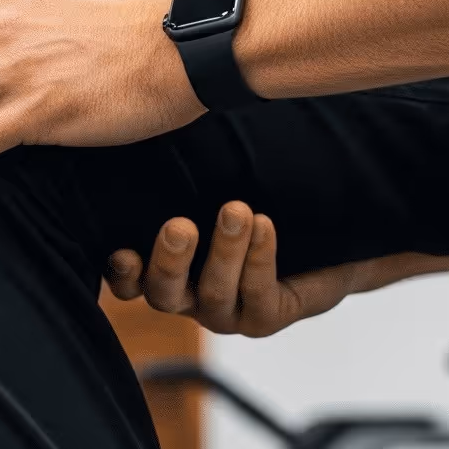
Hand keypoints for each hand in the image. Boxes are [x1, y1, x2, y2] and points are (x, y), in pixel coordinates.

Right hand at [104, 201, 366, 337]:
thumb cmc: (262, 209)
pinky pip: (256, 292)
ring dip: (224, 251)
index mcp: (166, 271)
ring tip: (237, 211)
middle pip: (163, 294)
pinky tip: (264, 225)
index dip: (122, 275)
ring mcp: (225, 313)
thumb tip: (153, 129)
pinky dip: (258, 256)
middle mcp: (188, 297)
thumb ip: (185, 181)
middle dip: (170, 261)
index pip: (129, 283)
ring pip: (214, 292)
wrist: (327, 245)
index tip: (124, 252)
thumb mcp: (216, 193)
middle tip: (180, 226)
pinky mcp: (262, 319)